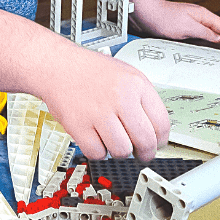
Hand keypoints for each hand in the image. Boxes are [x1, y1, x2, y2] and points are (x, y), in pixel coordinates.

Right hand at [36, 45, 170, 161]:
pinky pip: (98, 154)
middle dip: (145, 153)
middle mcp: (120, 97)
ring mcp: (99, 112)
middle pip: (145, 142)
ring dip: (119, 152)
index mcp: (136, 84)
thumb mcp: (126, 74)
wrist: (58, 65)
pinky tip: (96, 137)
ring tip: (113, 139)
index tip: (156, 145)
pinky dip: (98, 151)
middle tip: (140, 153)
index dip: (161, 140)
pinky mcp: (79, 126)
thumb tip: (156, 131)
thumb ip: (143, 100)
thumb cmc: (90, 71)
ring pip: (122, 151)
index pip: (162, 124)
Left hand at [131, 0, 219, 45]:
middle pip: (216, 31)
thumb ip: (205, 33)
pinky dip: (198, 42)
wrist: (147, 14)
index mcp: (203, 15)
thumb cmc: (164, 18)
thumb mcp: (188, 28)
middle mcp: (198, 17)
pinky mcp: (183, 26)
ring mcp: (191, 21)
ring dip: (208, 42)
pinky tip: (196, 48)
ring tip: (209, 53)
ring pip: (206, 33)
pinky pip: (196, 35)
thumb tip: (218, 38)